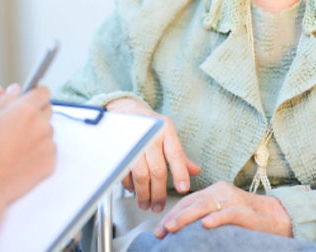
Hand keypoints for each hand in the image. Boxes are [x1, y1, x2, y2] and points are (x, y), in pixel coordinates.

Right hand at [0, 84, 55, 208]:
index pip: (43, 92)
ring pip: (48, 130)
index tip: (29, 100)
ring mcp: (48, 144)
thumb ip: (4, 98)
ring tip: (15, 144)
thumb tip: (15, 90)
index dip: (34, 95)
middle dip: (35, 113)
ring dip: (37, 132)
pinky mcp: (50, 162)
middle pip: (47, 110)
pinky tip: (21, 157)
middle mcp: (41, 124)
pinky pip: (49, 150)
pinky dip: (39, 151)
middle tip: (17, 124)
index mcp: (26, 109)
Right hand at [106, 97, 201, 212]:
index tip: (183, 189)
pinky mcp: (120, 148)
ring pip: (140, 174)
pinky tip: (134, 190)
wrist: (123, 109)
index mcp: (165, 130)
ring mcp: (133, 142)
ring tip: (146, 204)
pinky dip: (129, 185)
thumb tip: (195, 171)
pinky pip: (125, 172)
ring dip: (143, 193)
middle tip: (158, 206)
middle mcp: (150, 135)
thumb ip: (180, 155)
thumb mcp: (167, 134)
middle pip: (157, 169)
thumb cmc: (149, 125)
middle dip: (158, 192)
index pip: (175, 154)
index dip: (180, 173)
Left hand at [154, 181, 292, 238]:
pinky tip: (205, 225)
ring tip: (172, 228)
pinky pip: (229, 213)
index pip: (187, 201)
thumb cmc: (248, 219)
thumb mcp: (223, 212)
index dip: (171, 214)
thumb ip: (206, 215)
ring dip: (186, 218)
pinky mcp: (246, 211)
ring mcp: (234, 200)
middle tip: (160, 232)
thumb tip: (183, 229)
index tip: (159, 229)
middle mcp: (221, 192)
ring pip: (205, 206)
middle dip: (173, 218)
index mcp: (214, 191)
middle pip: (191, 203)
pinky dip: (216, 218)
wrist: (278, 217)